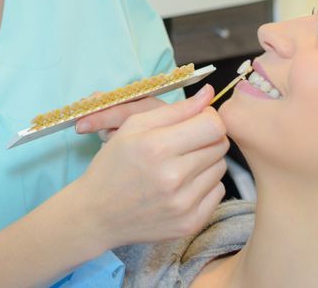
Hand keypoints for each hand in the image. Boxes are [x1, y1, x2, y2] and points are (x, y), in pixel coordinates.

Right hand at [69, 85, 228, 250]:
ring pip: (220, 168)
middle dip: (206, 138)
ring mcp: (183, 204)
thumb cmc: (113, 165)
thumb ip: (174, 110)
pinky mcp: (190, 223)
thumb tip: (208, 93)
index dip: (208, 118)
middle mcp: (173, 177)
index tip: (197, 120)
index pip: (213, 125)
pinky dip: (204, 185)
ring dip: (205, 162)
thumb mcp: (133, 128)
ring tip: (179, 165)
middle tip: (184, 143)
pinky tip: (181, 186)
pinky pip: (217, 192)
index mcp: (157, 147)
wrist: (98, 214)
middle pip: (220, 145)